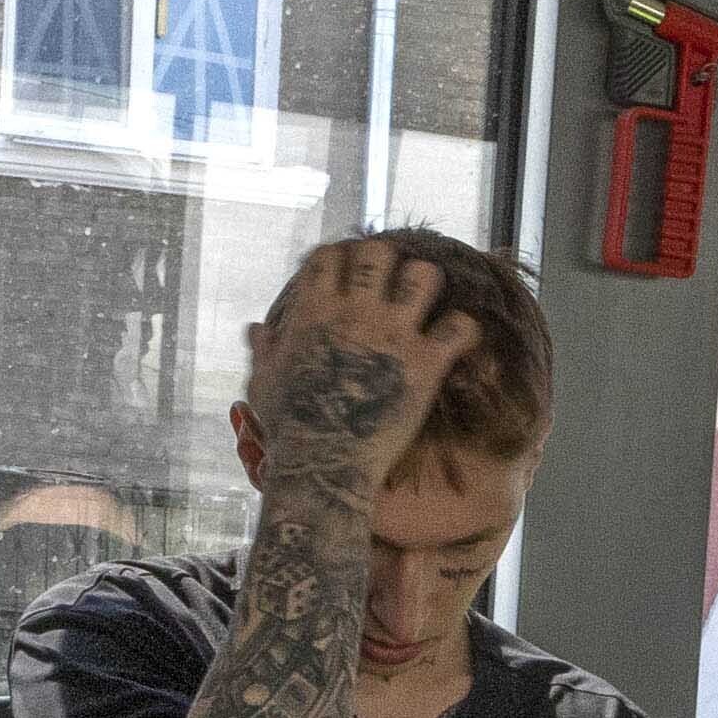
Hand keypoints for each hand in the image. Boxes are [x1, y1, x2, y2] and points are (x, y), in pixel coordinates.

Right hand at [246, 239, 459, 508]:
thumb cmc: (288, 428)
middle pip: (378, 252)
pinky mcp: (426, 364)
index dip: (339, 260)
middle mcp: (356, 313)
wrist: (324, 465)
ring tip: (422, 305)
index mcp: (314, 311)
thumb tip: (256, 328)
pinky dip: (462, 330)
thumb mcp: (264, 383)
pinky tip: (454, 340)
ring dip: (424, 284)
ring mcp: (394, 335)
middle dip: (384, 263)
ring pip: (424, 276)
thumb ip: (264, 349)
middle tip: (388, 285)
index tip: (347, 274)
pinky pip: (460, 327)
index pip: (329, 255)